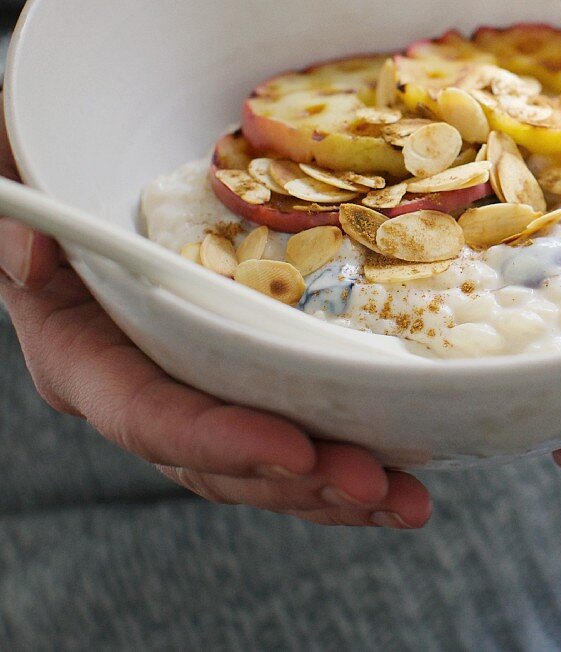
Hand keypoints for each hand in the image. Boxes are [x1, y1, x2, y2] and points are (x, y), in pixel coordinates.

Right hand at [0, 106, 430, 528]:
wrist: (85, 176)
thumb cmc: (52, 180)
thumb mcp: (19, 184)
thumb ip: (16, 222)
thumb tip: (33, 257)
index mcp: (82, 351)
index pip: (147, 412)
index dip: (220, 439)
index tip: (296, 449)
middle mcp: (140, 383)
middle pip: (218, 458)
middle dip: (299, 479)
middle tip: (378, 487)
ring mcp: (194, 383)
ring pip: (261, 458)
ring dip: (335, 486)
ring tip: (406, 500)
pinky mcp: (239, 371)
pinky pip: (289, 421)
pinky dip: (344, 448)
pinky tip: (402, 465)